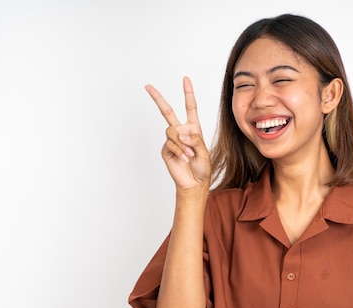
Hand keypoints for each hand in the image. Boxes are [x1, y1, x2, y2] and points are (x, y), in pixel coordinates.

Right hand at [145, 76, 210, 190]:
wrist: (194, 183)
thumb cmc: (202, 168)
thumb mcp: (204, 152)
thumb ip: (195, 139)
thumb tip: (182, 132)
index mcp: (193, 129)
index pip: (190, 107)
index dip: (188, 93)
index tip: (185, 79)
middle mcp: (181, 132)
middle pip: (167, 112)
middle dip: (158, 99)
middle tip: (148, 86)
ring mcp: (172, 140)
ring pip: (172, 132)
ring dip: (183, 143)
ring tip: (190, 155)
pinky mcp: (166, 149)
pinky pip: (170, 143)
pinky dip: (179, 150)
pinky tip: (184, 158)